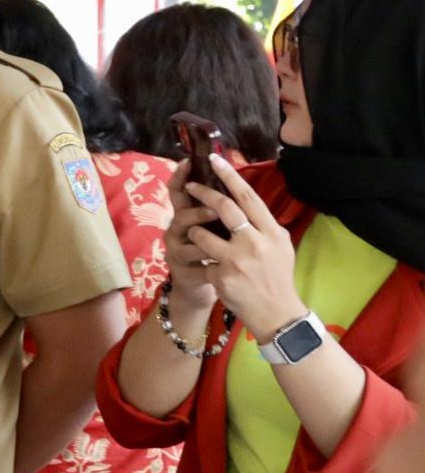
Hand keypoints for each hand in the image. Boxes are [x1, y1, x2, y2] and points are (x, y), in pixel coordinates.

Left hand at [181, 157, 302, 339]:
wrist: (276, 312)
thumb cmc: (277, 276)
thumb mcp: (280, 246)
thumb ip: (264, 225)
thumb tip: (246, 201)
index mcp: (272, 231)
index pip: (248, 197)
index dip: (229, 176)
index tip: (214, 160)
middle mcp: (256, 241)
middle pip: (224, 207)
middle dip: (204, 193)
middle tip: (192, 184)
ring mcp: (237, 259)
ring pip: (203, 233)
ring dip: (194, 230)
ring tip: (196, 234)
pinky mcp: (222, 275)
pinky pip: (201, 258)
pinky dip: (200, 258)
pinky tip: (204, 264)